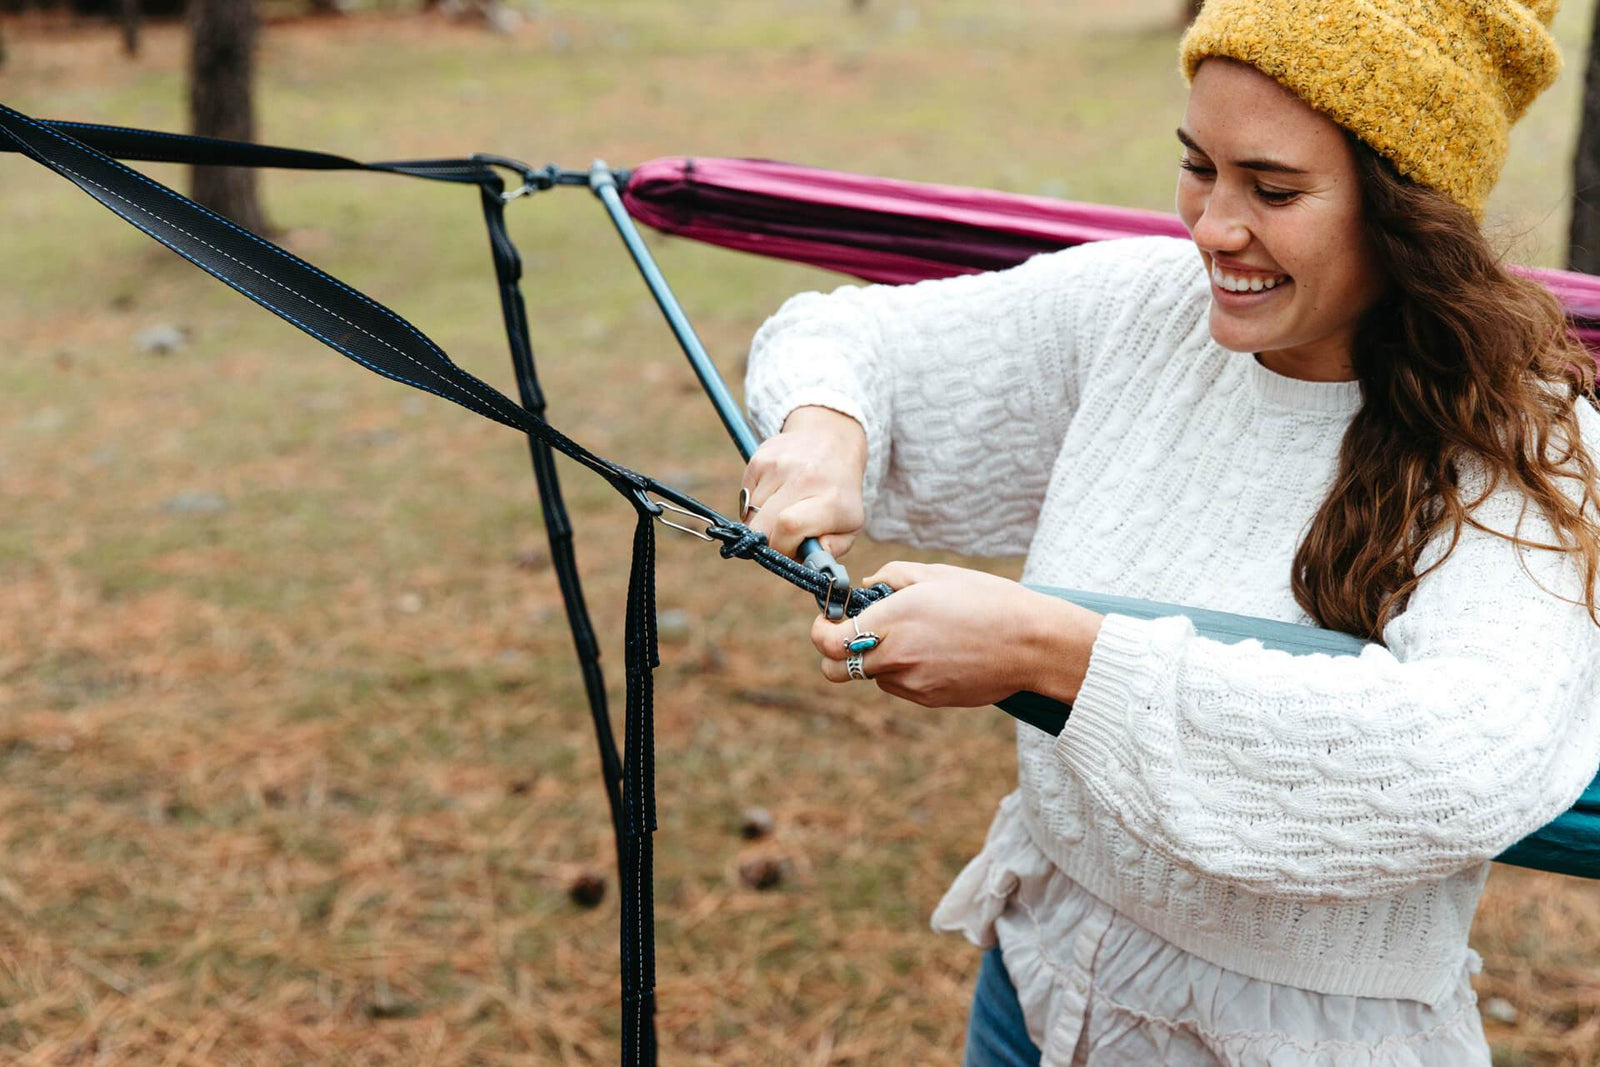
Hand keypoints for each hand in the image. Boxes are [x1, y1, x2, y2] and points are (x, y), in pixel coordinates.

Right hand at [740, 406, 868, 559]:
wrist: (831, 439)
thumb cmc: (840, 493)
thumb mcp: (851, 524)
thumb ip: (832, 549)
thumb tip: (809, 560)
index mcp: (830, 500)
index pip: (789, 527)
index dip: (781, 548)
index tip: (788, 550)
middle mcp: (804, 477)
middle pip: (761, 525)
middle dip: (766, 541)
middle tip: (781, 537)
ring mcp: (779, 465)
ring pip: (751, 513)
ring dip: (762, 520)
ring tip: (783, 508)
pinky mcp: (760, 457)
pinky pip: (746, 496)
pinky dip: (756, 502)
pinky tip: (776, 492)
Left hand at [810, 561, 1104, 707]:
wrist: (1033, 644)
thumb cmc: (988, 600)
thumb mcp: (937, 574)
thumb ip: (892, 576)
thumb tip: (866, 587)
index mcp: (894, 618)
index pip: (828, 642)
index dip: (820, 632)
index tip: (828, 621)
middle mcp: (897, 655)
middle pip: (835, 671)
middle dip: (836, 654)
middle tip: (854, 635)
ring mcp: (913, 683)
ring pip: (871, 678)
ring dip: (878, 661)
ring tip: (917, 637)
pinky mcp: (930, 700)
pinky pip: (901, 687)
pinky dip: (905, 672)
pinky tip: (937, 653)